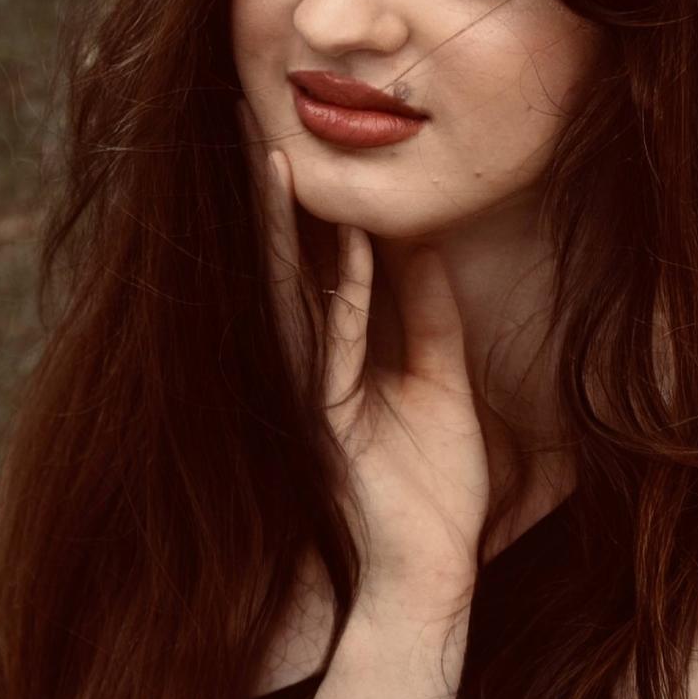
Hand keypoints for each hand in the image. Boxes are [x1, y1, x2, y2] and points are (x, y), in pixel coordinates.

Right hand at [236, 100, 490, 597]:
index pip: (323, 263)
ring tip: (274, 160)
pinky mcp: (327, 418)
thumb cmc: (431, 487)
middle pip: (292, 265)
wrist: (428, 571)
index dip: (314, 203)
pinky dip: (346, 292)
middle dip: (275, 198)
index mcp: (341, 355)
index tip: (304, 139)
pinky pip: (339, 342)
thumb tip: (422, 246)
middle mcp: (315, 365)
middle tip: (258, 127)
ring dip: (290, 229)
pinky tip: (348, 247)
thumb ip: (427, 315)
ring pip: (300, 293)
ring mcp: (315, 390)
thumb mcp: (439, 380)